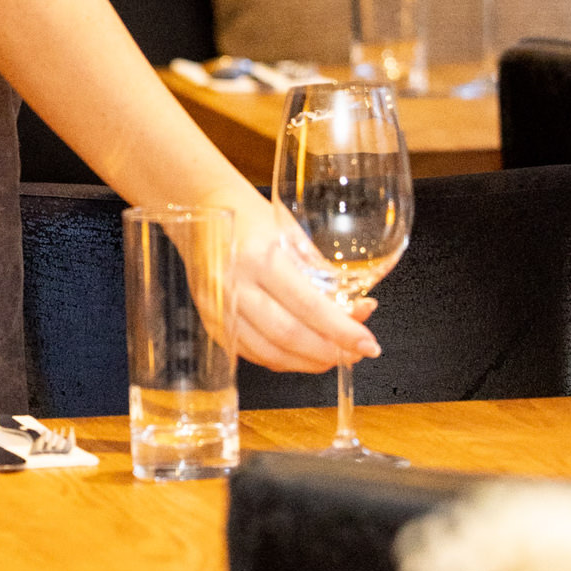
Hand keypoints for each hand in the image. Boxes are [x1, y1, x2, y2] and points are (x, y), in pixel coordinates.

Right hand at [227, 188, 379, 375]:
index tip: (368, 344)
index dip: (342, 331)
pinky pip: (252, 353)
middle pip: (289, 336)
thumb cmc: (253, 217)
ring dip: (308, 362)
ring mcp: (220, 308)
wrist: (201, 208)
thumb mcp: (293, 235)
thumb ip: (322, 275)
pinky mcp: (212, 322)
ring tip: (335, 355)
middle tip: (356, 353)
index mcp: (260, 258)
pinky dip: (282, 359)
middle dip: (329, 352)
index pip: (309, 306)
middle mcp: (236, 286)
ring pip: (270, 353)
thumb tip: (359, 310)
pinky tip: (303, 354)